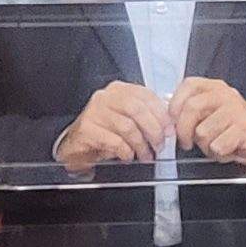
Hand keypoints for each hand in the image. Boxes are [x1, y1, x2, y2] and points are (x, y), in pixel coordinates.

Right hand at [54, 81, 174, 173]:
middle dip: (153, 130)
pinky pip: (114, 140)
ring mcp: (94, 111)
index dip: (161, 114)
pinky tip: (128, 156)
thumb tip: (168, 126)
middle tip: (159, 145)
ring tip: (145, 155)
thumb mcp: (127, 120)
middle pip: (137, 109)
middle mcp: (105, 97)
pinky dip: (125, 151)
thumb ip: (146, 117)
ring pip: (127, 126)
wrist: (76, 145)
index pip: (146, 96)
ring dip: (140, 144)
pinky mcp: (87, 128)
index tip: (169, 129)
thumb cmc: (104, 132)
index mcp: (119, 90)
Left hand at [168, 78, 245, 167]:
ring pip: (202, 132)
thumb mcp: (212, 113)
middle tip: (187, 142)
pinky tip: (228, 149)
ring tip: (216, 144)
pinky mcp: (243, 128)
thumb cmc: (235, 129)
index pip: (188, 85)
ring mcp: (235, 111)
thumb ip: (192, 111)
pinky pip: (217, 146)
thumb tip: (168, 117)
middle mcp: (226, 95)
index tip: (173, 121)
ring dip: (206, 146)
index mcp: (215, 88)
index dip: (175, 105)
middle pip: (191, 108)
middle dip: (183, 131)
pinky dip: (219, 154)